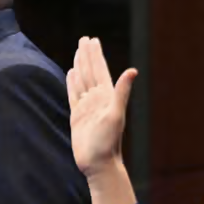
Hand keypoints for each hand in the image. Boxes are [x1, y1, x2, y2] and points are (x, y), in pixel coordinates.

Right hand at [66, 36, 137, 179]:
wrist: (98, 164)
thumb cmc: (108, 143)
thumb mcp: (116, 115)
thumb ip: (122, 92)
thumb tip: (132, 71)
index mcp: (107, 96)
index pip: (100, 70)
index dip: (96, 55)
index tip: (92, 40)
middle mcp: (97, 99)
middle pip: (90, 71)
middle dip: (87, 55)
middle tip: (84, 39)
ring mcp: (87, 107)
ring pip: (82, 80)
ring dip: (80, 65)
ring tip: (77, 52)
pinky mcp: (78, 116)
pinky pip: (73, 95)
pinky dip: (72, 83)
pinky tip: (71, 73)